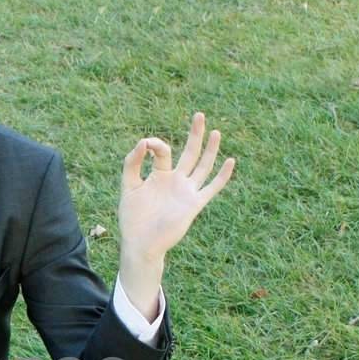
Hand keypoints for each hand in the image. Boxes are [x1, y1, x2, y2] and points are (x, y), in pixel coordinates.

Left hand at [118, 111, 234, 273]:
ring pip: (203, 166)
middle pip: (189, 152)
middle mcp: (175, 181)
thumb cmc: (133, 219)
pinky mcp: (194, 204)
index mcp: (159, 175)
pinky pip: (211, 188)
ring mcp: (186, 191)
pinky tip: (230, 161)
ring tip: (216, 131)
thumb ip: (132, 164)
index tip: (145, 145)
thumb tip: (143, 141)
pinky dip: (222, 176)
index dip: (155, 144)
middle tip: (199, 114)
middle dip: (195, 134)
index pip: (163, 151)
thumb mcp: (128, 186)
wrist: (140, 244)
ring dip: (210, 149)